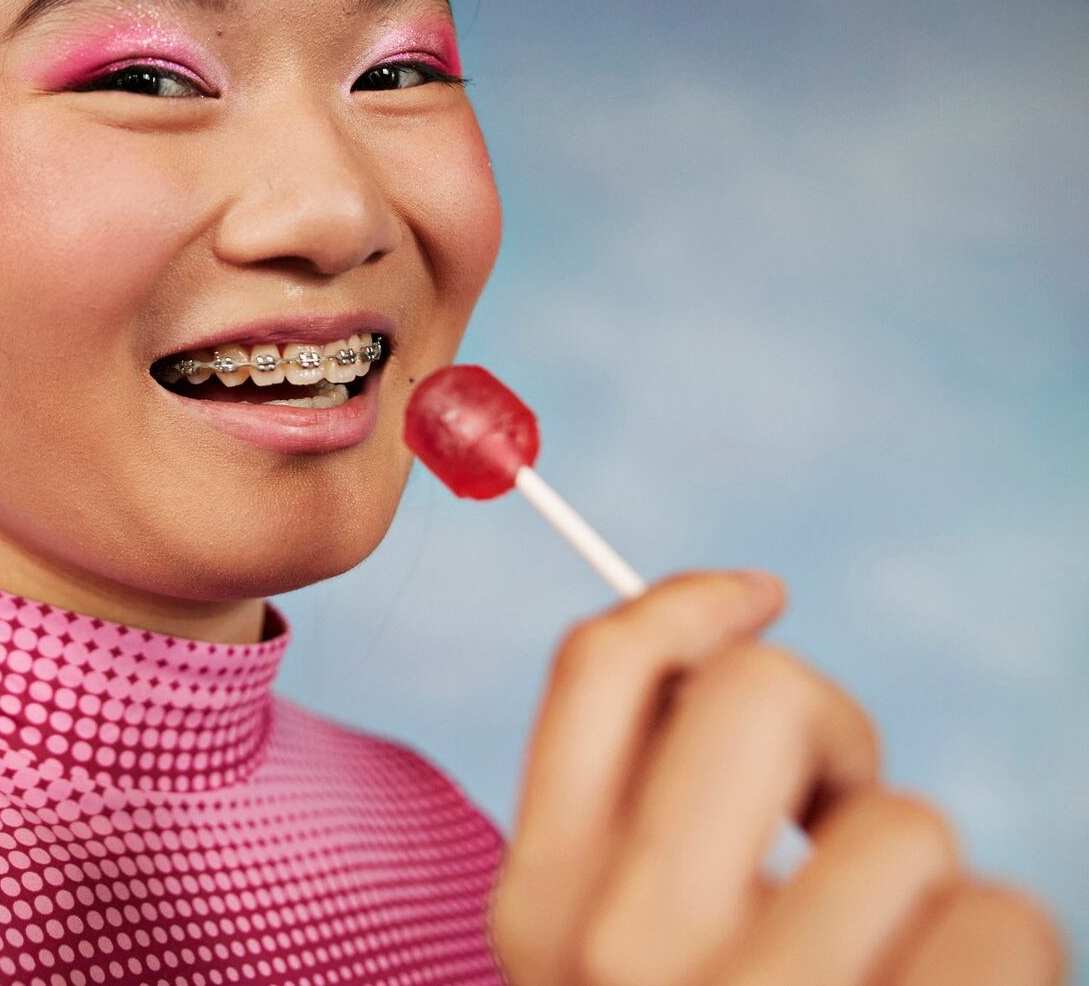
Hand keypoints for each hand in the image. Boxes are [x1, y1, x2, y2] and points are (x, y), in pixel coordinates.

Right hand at [488, 569, 1070, 983]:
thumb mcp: (604, 963)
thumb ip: (634, 840)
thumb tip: (727, 638)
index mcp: (538, 906)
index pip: (597, 669)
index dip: (691, 601)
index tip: (761, 593)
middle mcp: (619, 951)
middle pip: (760, 693)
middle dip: (833, 727)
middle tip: (845, 819)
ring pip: (904, 820)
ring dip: (933, 884)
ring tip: (900, 963)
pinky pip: (1003, 918)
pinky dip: (1002, 952)